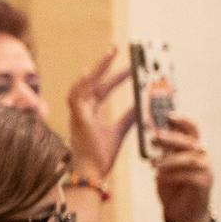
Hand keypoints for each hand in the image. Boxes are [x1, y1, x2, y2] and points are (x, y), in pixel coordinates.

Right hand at [67, 48, 135, 179]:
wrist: (92, 171)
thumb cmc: (101, 156)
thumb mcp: (120, 132)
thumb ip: (129, 117)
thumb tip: (142, 105)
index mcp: (89, 113)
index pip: (102, 89)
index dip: (114, 77)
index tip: (129, 68)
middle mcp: (81, 110)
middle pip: (92, 82)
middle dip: (104, 65)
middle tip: (117, 50)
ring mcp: (77, 113)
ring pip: (83, 84)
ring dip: (96, 69)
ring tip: (110, 55)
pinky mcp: (77, 117)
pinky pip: (78, 94)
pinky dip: (85, 82)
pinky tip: (94, 71)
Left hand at [150, 114, 214, 221]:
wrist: (181, 212)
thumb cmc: (172, 186)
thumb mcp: (164, 166)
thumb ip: (162, 152)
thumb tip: (152, 134)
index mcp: (193, 149)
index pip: (193, 130)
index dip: (183, 121)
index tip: (168, 116)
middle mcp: (202, 157)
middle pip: (190, 143)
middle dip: (171, 138)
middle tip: (154, 138)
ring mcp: (206, 170)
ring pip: (190, 160)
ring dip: (170, 160)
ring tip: (153, 164)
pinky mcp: (204, 185)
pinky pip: (189, 176)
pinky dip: (173, 176)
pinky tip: (159, 178)